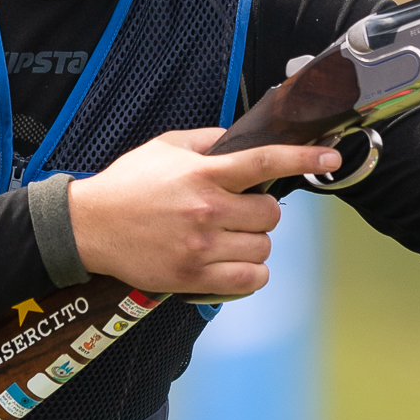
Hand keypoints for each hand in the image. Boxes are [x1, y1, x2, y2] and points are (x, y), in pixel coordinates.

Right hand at [67, 128, 339, 295]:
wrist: (88, 227)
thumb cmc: (127, 185)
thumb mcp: (165, 147)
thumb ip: (209, 142)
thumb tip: (242, 139)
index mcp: (202, 174)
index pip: (265, 162)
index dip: (304, 158)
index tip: (331, 156)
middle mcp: (206, 210)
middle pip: (271, 214)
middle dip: (262, 212)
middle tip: (239, 211)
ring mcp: (201, 247)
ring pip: (264, 248)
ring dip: (254, 242)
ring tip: (227, 237)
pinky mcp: (193, 277)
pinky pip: (251, 279)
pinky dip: (250, 273)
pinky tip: (232, 262)